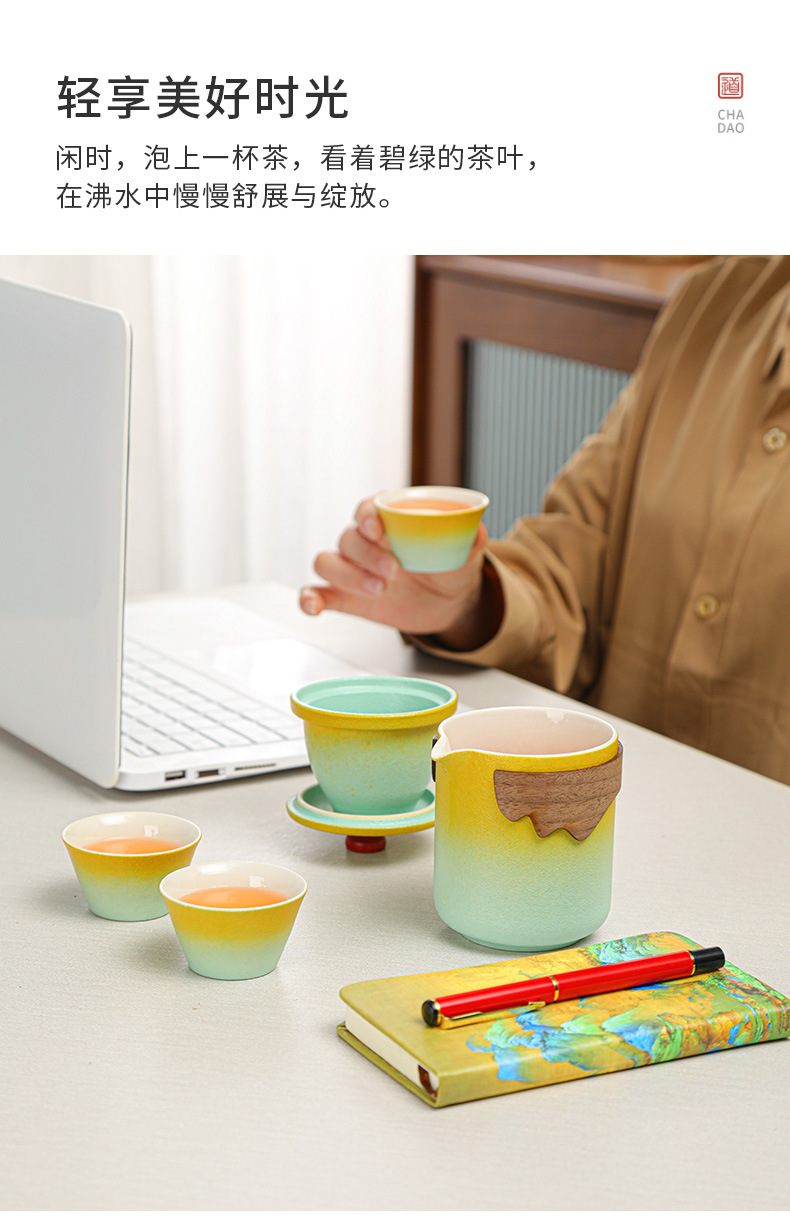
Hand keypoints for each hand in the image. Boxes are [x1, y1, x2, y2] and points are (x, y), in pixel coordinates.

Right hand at [299, 495, 491, 640]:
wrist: (447, 603)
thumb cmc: (450, 567)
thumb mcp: (465, 554)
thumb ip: (469, 541)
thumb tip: (478, 531)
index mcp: (390, 520)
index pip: (368, 507)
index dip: (368, 514)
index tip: (378, 528)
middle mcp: (365, 541)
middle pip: (349, 537)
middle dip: (368, 554)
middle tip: (394, 571)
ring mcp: (352, 569)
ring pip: (328, 561)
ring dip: (348, 575)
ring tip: (379, 591)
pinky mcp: (346, 596)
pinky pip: (316, 592)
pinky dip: (309, 599)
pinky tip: (314, 608)